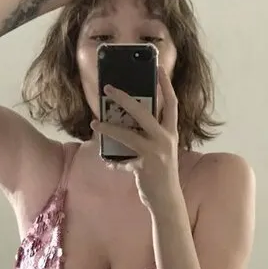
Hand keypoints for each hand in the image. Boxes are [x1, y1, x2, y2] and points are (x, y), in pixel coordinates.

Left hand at [91, 67, 180, 210]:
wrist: (167, 200)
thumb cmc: (162, 174)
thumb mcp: (161, 151)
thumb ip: (150, 135)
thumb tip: (126, 122)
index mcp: (171, 133)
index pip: (172, 103)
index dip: (166, 84)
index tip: (158, 68)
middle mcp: (166, 140)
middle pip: (144, 112)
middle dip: (124, 98)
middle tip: (108, 88)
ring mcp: (155, 152)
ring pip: (127, 134)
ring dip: (108, 128)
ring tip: (95, 123)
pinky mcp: (144, 166)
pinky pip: (122, 160)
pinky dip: (113, 162)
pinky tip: (108, 162)